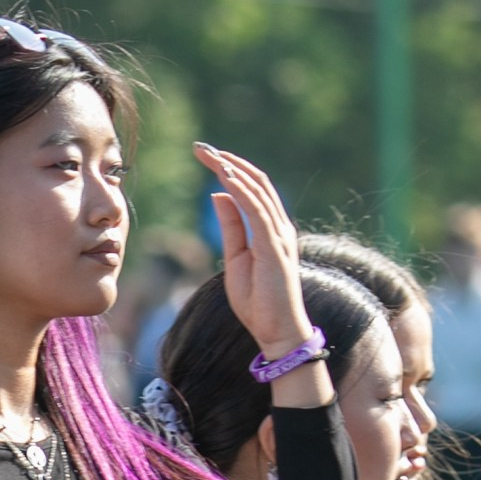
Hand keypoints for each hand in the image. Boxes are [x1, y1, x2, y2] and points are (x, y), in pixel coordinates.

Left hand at [193, 143, 322, 383]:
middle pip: (254, 182)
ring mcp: (279, 235)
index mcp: (270, 228)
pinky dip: (243, 192)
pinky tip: (226, 178)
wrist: (276, 331)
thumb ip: (231, 226)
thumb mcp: (236, 258)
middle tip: (201, 148)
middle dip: (227, 162)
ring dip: (233, 170)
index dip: (228, 169)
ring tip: (211, 155)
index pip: (250, 189)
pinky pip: (258, 212)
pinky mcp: (274, 247)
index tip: (205, 156)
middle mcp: (279, 226)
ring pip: (257, 191)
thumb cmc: (258, 301)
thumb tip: (219, 196)